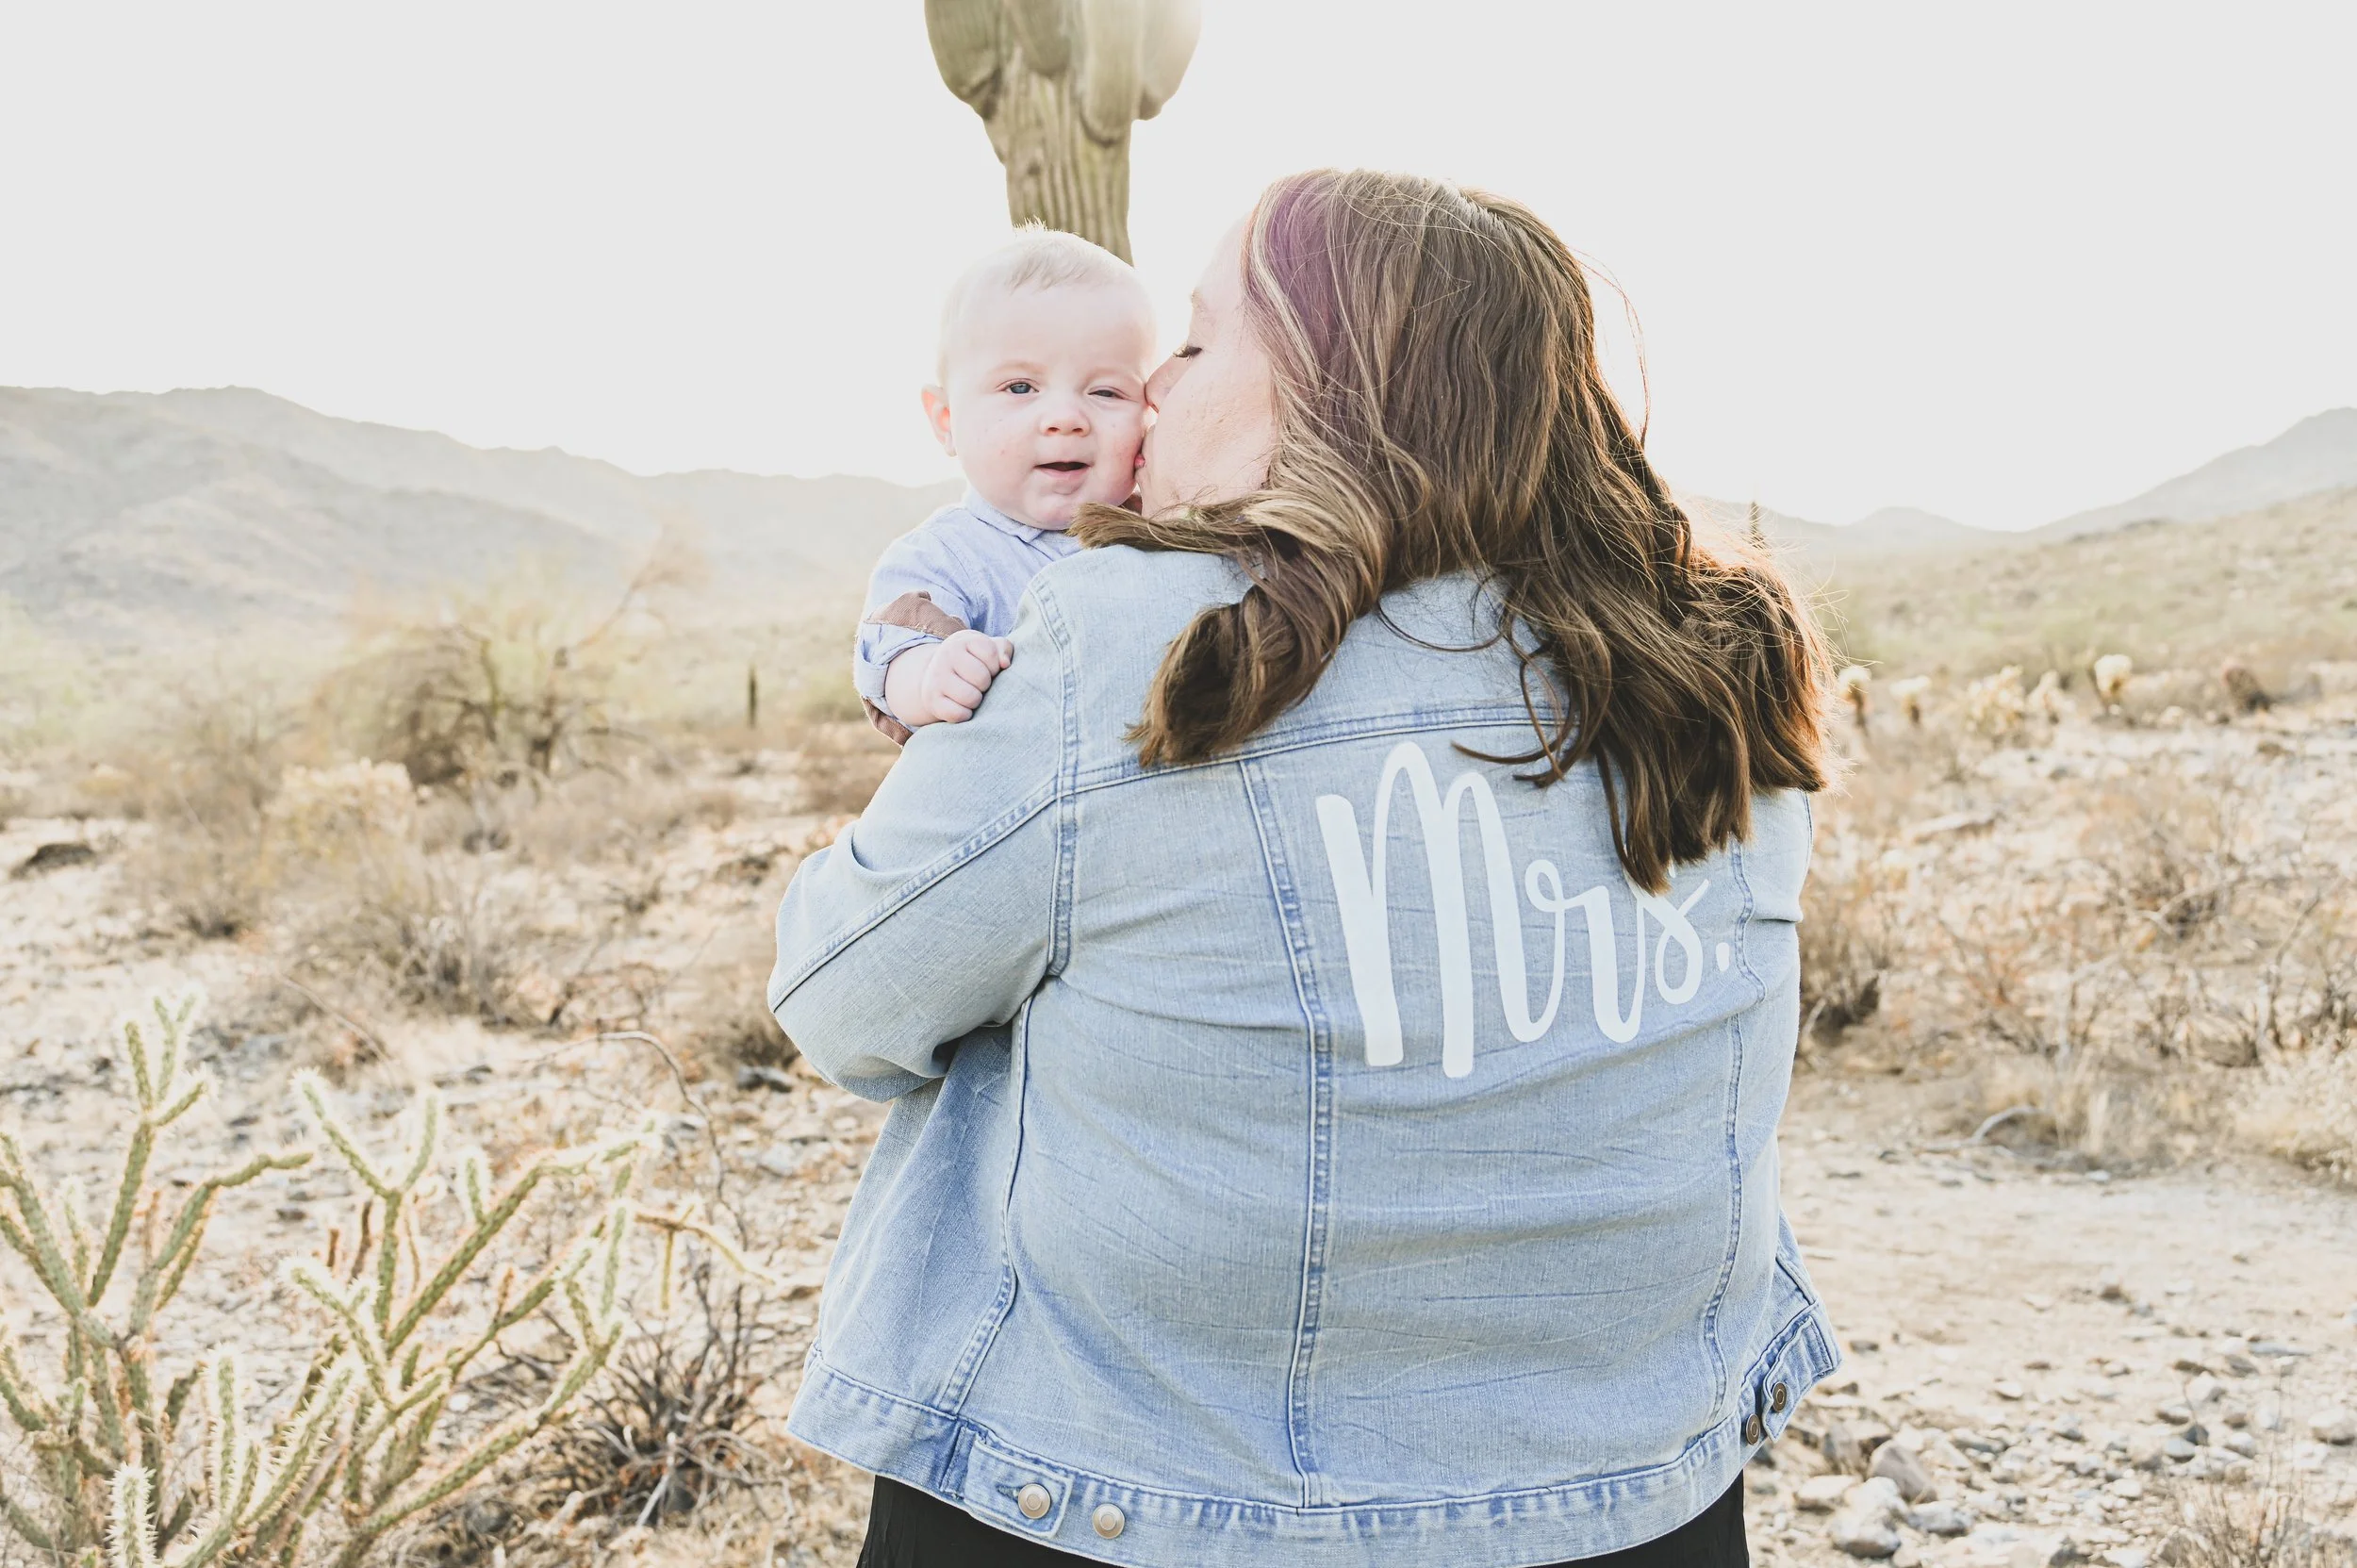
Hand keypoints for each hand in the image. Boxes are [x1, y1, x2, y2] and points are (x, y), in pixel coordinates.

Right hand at [889, 629, 1014, 726]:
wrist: (936, 677)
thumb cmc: (972, 662)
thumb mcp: (986, 649)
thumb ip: (1003, 648)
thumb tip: (1005, 664)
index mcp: (962, 641)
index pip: (991, 655)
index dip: (995, 666)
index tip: (987, 668)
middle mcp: (945, 656)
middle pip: (982, 678)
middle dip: (986, 685)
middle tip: (978, 685)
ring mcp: (936, 679)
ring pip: (971, 698)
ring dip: (976, 701)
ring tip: (971, 695)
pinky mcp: (932, 700)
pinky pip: (958, 714)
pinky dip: (964, 715)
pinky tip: (961, 707)